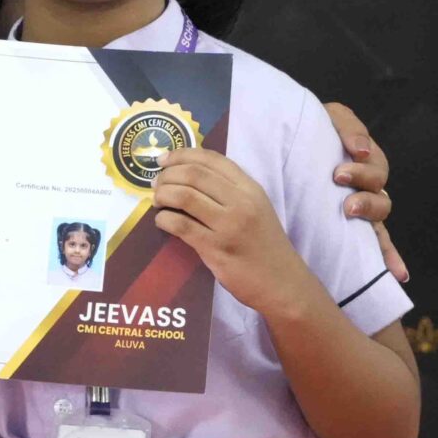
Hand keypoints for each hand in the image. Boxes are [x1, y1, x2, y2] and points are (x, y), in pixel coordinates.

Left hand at [150, 148, 318, 318]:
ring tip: (157, 200)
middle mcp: (241, 202)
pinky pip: (181, 225)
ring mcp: (228, 225)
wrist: (281, 282)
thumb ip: (230, 190)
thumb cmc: (264, 244)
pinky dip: (164, 219)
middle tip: (156, 183)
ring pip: (184, 196)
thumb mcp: (256, 207)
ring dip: (163, 194)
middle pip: (193, 174)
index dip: (182, 154)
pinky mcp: (216, 248)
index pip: (212, 159)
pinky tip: (162, 221)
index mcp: (250, 188)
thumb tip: (187, 174)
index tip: (163, 160)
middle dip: (167, 175)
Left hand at [324, 102, 406, 281]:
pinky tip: (398, 274)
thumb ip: (347, 127)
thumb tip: (361, 149)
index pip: (374, 160)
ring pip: (379, 212)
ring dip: (369, 209)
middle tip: (339, 179)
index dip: (363, 161)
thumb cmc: (307, 135)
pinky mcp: (354, 231)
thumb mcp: (326, 119)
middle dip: (362, 182)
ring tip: (350, 210)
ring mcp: (361, 208)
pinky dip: (390, 258)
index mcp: (361, 158)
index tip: (343, 162)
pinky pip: (378, 245)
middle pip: (378, 185)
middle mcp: (365, 184)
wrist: (283, 151)